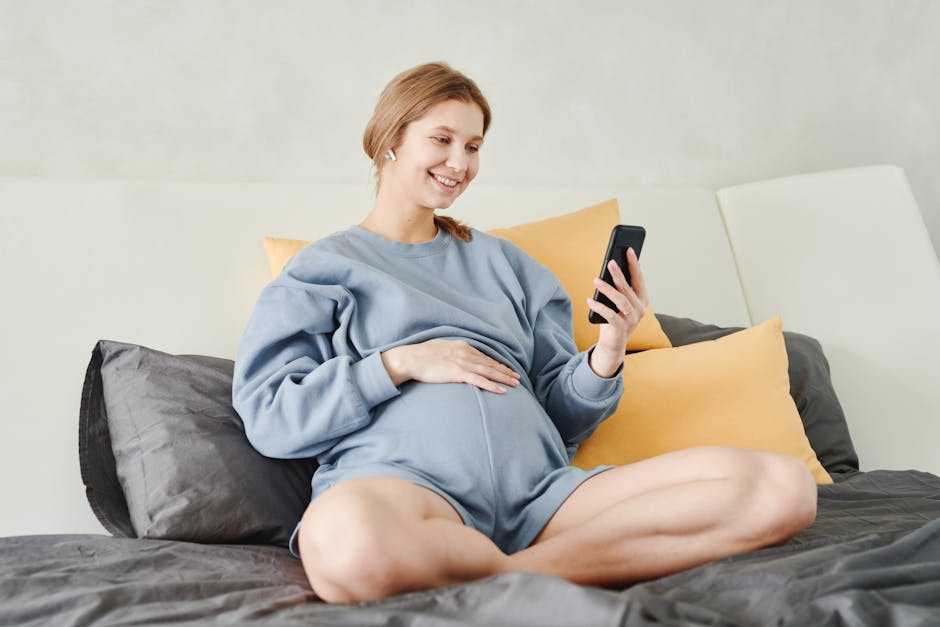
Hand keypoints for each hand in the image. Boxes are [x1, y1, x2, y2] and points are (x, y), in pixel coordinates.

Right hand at [381, 339, 521, 393]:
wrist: (410, 358)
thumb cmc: (420, 354)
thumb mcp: (439, 347)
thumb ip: (451, 351)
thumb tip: (454, 356)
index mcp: (461, 346)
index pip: (483, 356)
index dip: (497, 363)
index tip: (506, 368)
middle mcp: (465, 352)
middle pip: (490, 363)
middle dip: (505, 371)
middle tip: (517, 377)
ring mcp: (462, 362)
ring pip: (488, 371)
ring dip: (503, 378)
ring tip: (515, 383)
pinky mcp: (457, 372)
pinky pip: (479, 380)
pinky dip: (492, 385)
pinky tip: (502, 390)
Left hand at [585, 247, 649, 376]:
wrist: (613, 343)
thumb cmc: (614, 317)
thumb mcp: (617, 301)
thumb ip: (617, 288)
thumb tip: (609, 268)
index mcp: (642, 299)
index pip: (639, 278)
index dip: (634, 264)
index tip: (629, 249)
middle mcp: (640, 309)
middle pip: (628, 288)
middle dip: (619, 274)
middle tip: (610, 262)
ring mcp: (632, 319)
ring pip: (620, 301)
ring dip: (607, 289)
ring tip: (595, 280)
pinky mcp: (621, 329)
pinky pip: (610, 315)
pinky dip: (599, 307)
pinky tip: (590, 301)